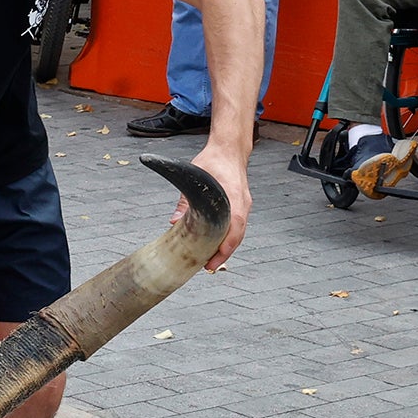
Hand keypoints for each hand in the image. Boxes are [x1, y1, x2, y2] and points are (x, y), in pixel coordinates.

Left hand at [186, 139, 251, 271]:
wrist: (230, 150)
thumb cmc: (212, 161)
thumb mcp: (193, 176)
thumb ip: (184, 201)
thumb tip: (174, 223)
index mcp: (233, 196)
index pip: (234, 227)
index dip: (225, 247)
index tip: (214, 259)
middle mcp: (243, 204)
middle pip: (237, 236)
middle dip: (224, 254)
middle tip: (208, 267)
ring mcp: (244, 206)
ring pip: (238, 234)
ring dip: (226, 248)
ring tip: (211, 262)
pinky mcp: (241, 206)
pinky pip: (237, 227)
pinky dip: (228, 239)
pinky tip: (216, 246)